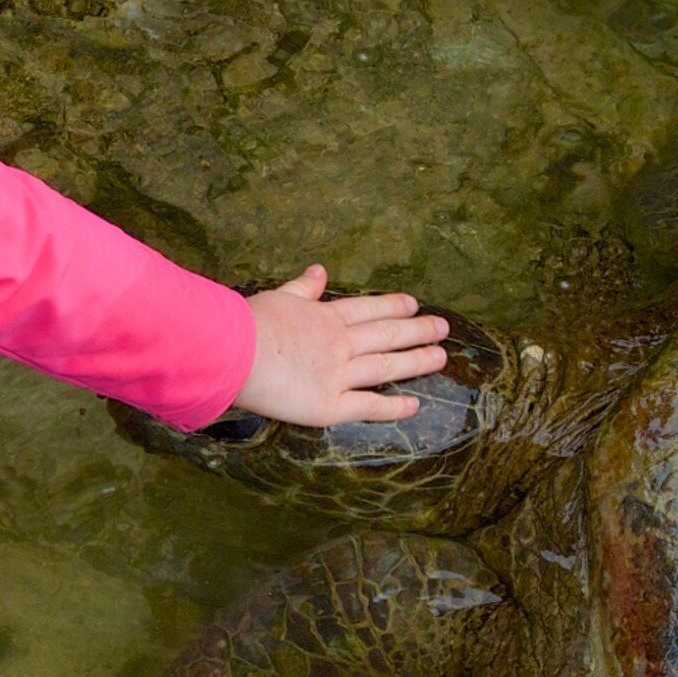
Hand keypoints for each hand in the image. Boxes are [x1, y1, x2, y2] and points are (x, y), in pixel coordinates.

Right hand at [232, 266, 450, 425]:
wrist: (233, 353)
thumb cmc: (247, 325)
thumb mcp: (277, 297)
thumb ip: (302, 288)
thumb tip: (319, 270)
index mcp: (325, 317)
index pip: (368, 309)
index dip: (393, 306)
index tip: (414, 304)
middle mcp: (339, 344)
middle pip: (387, 335)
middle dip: (418, 330)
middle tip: (443, 327)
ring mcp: (338, 374)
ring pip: (386, 366)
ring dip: (417, 361)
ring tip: (441, 358)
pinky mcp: (330, 405)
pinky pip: (368, 406)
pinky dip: (392, 406)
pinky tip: (414, 404)